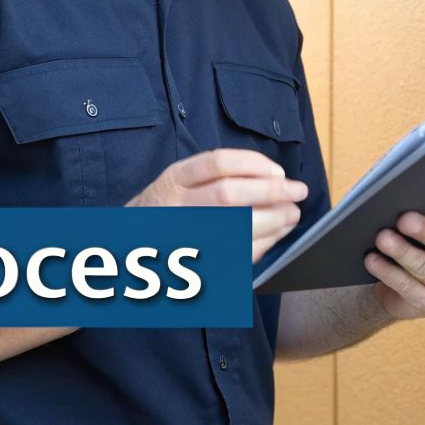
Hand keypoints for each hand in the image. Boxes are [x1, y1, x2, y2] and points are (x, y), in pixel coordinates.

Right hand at [128, 148, 308, 262]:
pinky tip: (276, 236)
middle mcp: (174, 206)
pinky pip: (233, 255)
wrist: (126, 251)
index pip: (218, 162)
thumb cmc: (163, 214)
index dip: (255, 165)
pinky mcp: (192, 262)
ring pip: (233, 226)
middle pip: (229, 194)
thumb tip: (274, 179)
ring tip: (292, 215)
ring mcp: (181, 236)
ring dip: (273, 220)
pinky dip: (262, 245)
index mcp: (173, 180)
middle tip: (298, 192)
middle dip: (271, 192)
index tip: (279, 172)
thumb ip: (214, 178)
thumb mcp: (178, 185)